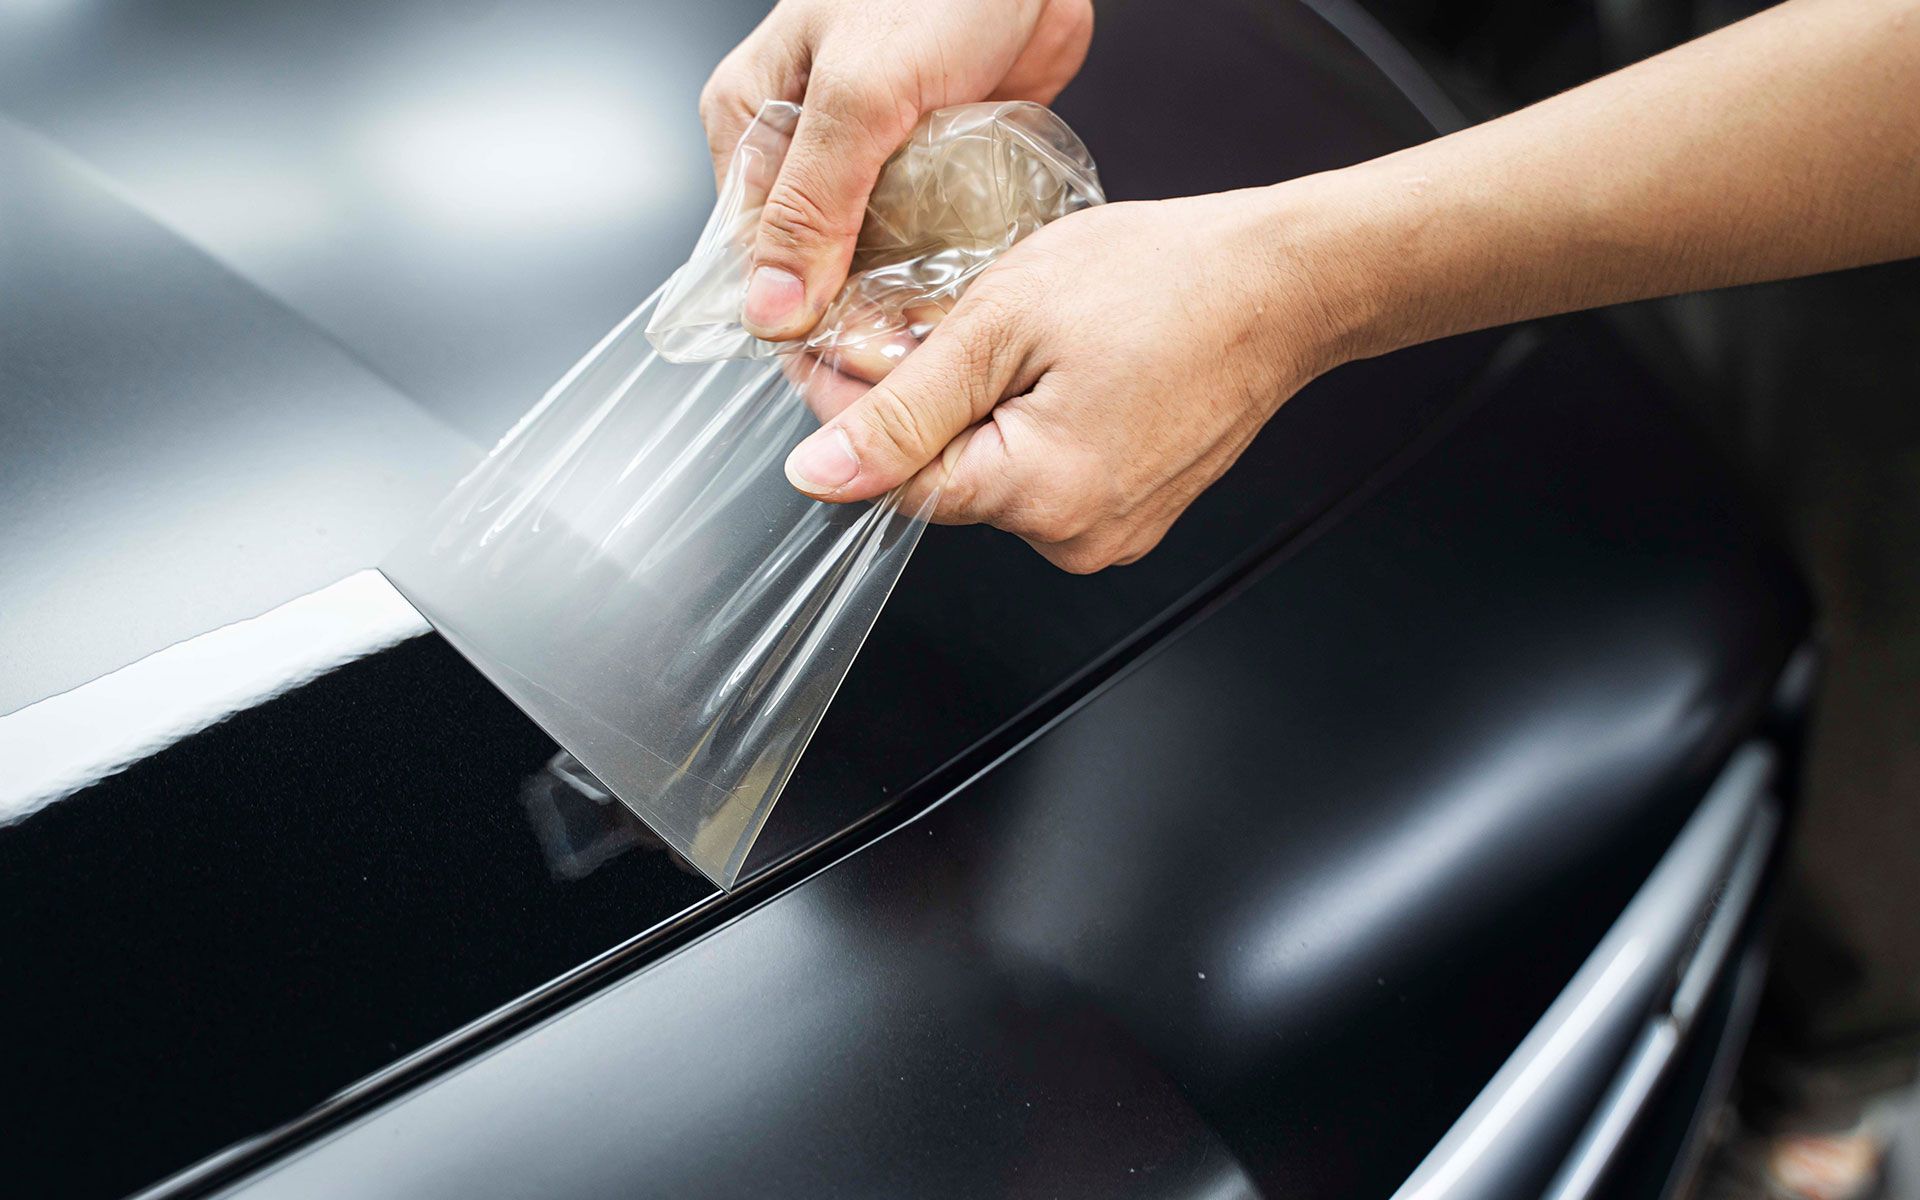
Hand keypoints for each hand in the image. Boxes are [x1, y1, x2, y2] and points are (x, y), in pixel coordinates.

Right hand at [699, 0, 1093, 340]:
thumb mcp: (859, 94)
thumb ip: (810, 204)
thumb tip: (768, 309)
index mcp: (750, 116)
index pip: (750, 249)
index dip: (791, 317)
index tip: (837, 369)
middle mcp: (803, 142)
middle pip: (810, 263)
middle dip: (850, 320)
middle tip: (897, 369)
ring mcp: (870, 155)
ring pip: (871, 259)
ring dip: (901, 305)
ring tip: (934, 351)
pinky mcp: (931, 160)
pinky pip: (927, 236)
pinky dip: (943, 273)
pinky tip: (964, 308)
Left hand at [780, 186, 1358, 572]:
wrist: (1285, 283)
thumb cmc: (1168, 282)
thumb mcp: (1004, 322)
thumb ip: (904, 406)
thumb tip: (821, 473)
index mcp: (1040, 496)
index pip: (894, 482)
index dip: (850, 411)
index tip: (831, 350)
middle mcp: (1077, 537)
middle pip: (947, 480)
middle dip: (923, 402)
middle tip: (933, 316)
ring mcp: (1113, 529)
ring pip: (997, 473)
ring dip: (980, 408)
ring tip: (1014, 332)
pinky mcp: (1135, 509)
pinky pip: (1050, 471)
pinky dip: (1033, 418)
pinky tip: (1058, 362)